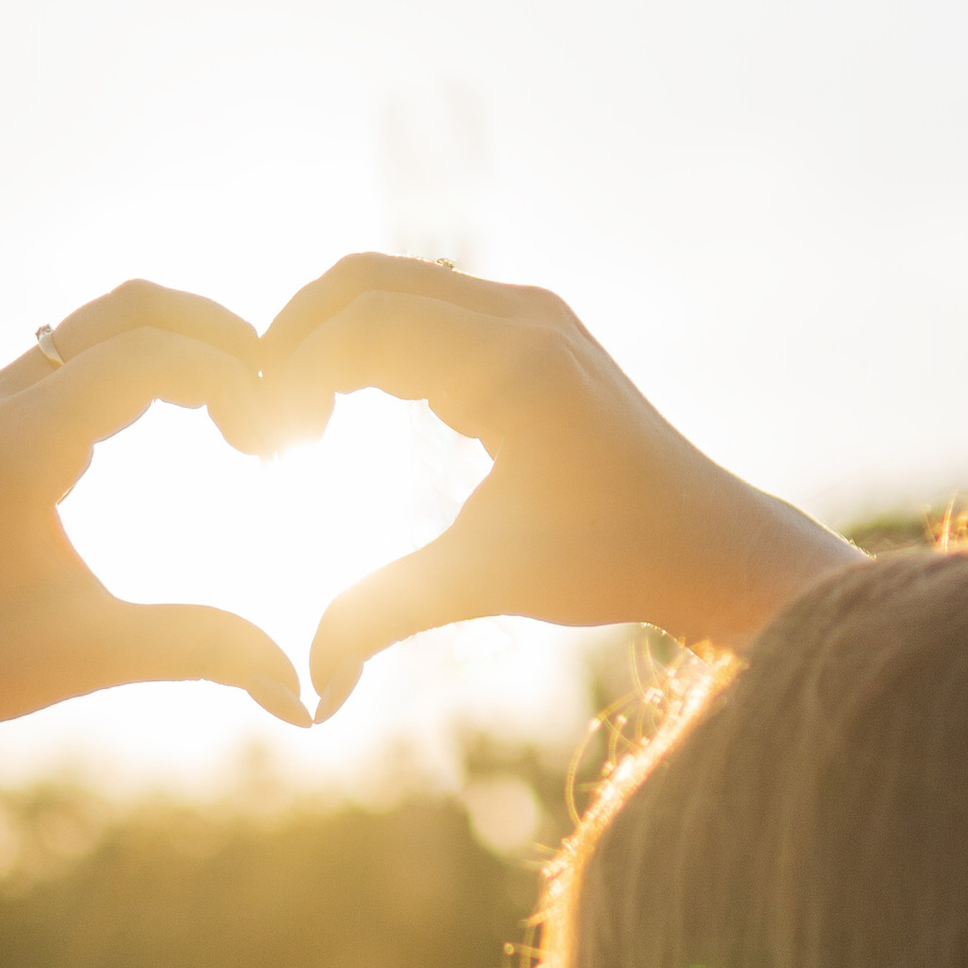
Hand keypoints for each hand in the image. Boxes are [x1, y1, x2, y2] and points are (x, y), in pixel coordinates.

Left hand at [0, 283, 305, 880]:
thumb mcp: (89, 655)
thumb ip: (199, 652)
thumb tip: (301, 691)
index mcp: (18, 443)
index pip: (151, 355)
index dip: (235, 382)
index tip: (280, 446)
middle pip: (132, 308)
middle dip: (221, 338)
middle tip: (281, 402)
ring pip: (104, 321)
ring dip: (184, 344)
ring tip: (245, 410)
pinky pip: (80, 353)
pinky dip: (146, 362)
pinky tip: (190, 420)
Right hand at [258, 258, 860, 719]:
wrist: (707, 541)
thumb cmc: (611, 561)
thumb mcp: (489, 581)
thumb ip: (388, 613)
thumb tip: (308, 685)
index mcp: (514, 365)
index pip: (365, 324)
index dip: (294, 372)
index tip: (267, 443)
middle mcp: (524, 316)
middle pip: (366, 281)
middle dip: (296, 338)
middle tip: (260, 416)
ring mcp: (530, 312)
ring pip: (392, 284)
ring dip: (330, 334)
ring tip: (296, 415)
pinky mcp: (531, 327)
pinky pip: (425, 304)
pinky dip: (371, 338)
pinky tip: (346, 407)